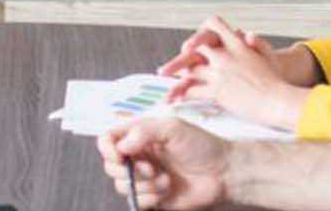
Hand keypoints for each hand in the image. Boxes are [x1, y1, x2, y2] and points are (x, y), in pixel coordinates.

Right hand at [99, 118, 229, 209]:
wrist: (223, 173)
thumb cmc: (201, 145)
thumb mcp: (173, 128)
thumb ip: (143, 131)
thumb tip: (121, 145)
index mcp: (139, 136)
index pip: (107, 140)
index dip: (107, 149)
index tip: (120, 156)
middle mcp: (138, 156)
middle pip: (110, 166)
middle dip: (129, 171)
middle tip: (151, 169)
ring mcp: (144, 178)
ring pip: (122, 186)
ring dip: (143, 185)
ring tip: (166, 180)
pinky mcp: (152, 198)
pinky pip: (136, 202)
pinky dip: (148, 198)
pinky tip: (167, 190)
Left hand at [159, 17, 308, 129]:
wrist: (279, 102)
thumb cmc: (277, 81)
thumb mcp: (268, 57)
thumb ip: (257, 44)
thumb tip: (248, 34)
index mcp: (237, 44)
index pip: (214, 24)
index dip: (202, 30)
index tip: (196, 42)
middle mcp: (225, 56)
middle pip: (195, 47)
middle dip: (183, 54)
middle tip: (171, 62)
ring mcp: (219, 73)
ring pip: (190, 69)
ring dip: (177, 72)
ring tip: (165, 76)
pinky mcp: (217, 92)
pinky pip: (192, 89)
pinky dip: (181, 92)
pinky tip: (173, 97)